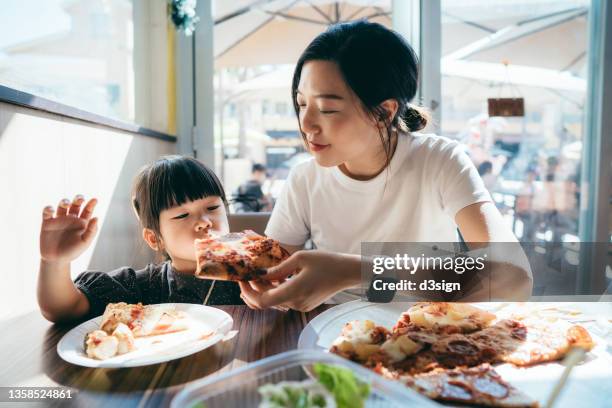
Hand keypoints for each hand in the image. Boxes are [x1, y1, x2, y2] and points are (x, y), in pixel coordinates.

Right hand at [40, 195, 97, 263]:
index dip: (91, 204)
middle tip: (80, 198)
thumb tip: (96, 218)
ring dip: (64, 201)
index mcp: (81, 223)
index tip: (95, 200)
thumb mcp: (85, 243)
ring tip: (67, 203)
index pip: (87, 211)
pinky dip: (48, 209)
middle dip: (78, 199)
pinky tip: (51, 210)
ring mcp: (59, 220)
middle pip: (75, 205)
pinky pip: (47, 212)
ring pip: (62, 206)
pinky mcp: (47, 223)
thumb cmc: (72, 251)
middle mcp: (70, 219)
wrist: (56, 260)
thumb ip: (91, 231)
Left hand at [238, 250, 360, 311]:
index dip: (248, 292)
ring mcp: (300, 306)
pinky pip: (283, 300)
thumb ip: (278, 268)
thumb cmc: (327, 262)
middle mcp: (295, 303)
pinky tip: (271, 280)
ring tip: (255, 276)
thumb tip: (260, 274)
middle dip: (252, 290)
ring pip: (274, 301)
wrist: (348, 273)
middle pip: (266, 302)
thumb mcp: (300, 258)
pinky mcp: (304, 305)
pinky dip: (274, 292)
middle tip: (244, 277)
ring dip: (262, 291)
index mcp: (294, 292)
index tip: (242, 279)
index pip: (262, 301)